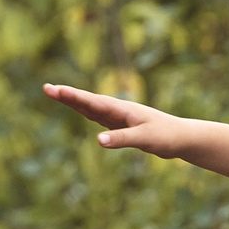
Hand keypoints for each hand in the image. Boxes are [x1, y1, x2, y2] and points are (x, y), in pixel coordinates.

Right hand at [44, 84, 196, 156]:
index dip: (72, 96)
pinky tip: (80, 108)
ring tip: (56, 93)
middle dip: (67, 95)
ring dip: (73, 101)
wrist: (182, 137)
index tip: (54, 90)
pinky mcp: (122, 125)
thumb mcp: (144, 139)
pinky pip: (98, 117)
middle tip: (46, 88)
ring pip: (91, 107)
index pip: (92, 102)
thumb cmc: (166, 136)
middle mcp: (118, 110)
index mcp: (121, 110)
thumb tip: (98, 141)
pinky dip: (85, 111)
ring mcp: (118, 117)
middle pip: (87, 101)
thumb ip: (122, 139)